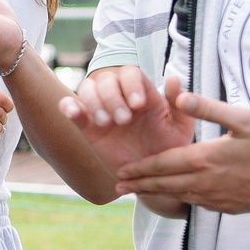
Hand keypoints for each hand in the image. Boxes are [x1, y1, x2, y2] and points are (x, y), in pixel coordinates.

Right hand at [59, 66, 192, 175]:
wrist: (153, 175)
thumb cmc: (169, 148)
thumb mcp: (180, 127)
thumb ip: (178, 103)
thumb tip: (173, 78)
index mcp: (143, 93)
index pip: (131, 74)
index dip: (131, 85)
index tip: (138, 105)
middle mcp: (121, 97)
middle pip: (107, 79)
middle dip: (113, 97)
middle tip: (123, 120)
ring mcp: (103, 111)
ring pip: (88, 89)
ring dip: (94, 102)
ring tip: (106, 123)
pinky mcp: (89, 128)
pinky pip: (74, 111)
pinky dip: (68, 107)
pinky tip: (72, 111)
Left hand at [109, 80, 249, 212]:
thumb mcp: (244, 119)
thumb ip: (209, 108)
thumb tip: (179, 97)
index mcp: (205, 160)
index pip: (163, 164)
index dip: (140, 168)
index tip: (121, 171)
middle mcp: (205, 183)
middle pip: (164, 184)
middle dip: (140, 184)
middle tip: (118, 186)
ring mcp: (216, 199)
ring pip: (178, 196)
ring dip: (156, 194)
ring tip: (139, 193)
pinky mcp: (227, 208)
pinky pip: (196, 204)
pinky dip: (179, 200)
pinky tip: (177, 197)